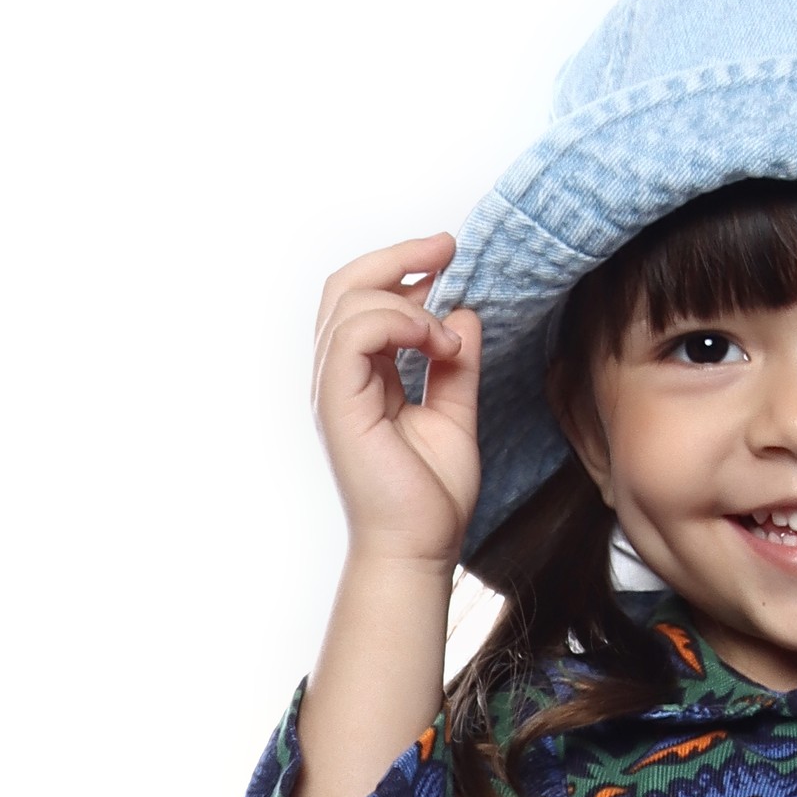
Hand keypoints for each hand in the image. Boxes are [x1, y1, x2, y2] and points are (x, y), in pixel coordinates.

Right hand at [310, 233, 482, 568]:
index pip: (364, 298)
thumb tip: (463, 313)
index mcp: (360, 376)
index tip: (448, 255)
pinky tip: (436, 344)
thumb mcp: (455, 413)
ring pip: (350, 299)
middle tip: (447, 247)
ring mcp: (334, 387)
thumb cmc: (430, 497)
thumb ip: (456, 364)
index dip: (402, 268)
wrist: (419, 549)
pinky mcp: (338, 401)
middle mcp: (339, 376)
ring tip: (446, 339)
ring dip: (408, 301)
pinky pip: (355, 332)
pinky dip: (399, 322)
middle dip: (397, 256)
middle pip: (346, 284)